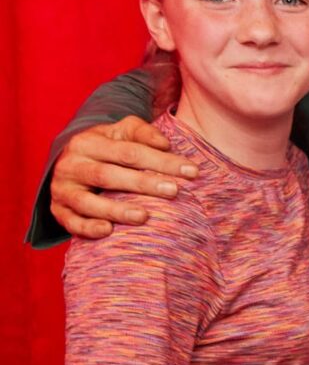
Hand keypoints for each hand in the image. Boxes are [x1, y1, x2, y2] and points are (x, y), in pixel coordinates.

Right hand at [51, 117, 197, 238]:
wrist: (68, 163)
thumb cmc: (105, 149)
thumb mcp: (120, 133)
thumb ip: (142, 133)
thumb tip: (166, 144)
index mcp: (89, 142)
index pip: (129, 152)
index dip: (161, 161)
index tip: (192, 171)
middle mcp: (72, 165)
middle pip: (109, 175)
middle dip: (143, 184)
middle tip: (174, 191)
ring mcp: (63, 189)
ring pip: (87, 201)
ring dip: (116, 209)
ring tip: (144, 216)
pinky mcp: (59, 210)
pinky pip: (71, 222)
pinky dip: (88, 227)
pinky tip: (108, 231)